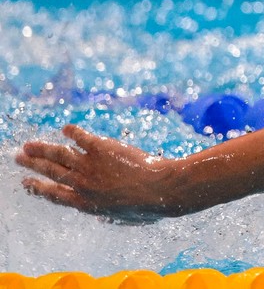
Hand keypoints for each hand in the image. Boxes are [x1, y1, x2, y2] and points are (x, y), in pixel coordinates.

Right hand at [15, 124, 176, 223]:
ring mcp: (90, 165)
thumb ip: (108, 216)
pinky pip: (81, 137)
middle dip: (33, 165)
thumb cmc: (148, 207)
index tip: (27, 182)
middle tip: (19, 158)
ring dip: (42, 149)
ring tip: (29, 145)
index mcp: (86, 203)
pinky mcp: (101, 148)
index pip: (54, 194)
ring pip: (59, 155)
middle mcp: (82, 185)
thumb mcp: (124, 219)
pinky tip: (66, 129)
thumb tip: (102, 216)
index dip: (38, 187)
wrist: (160, 190)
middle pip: (51, 172)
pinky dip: (72, 132)